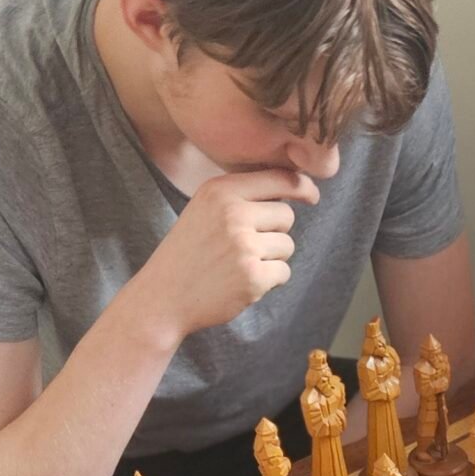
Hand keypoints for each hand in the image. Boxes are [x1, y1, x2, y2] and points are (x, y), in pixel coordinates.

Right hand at [126, 169, 320, 346]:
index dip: (302, 187)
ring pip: (287, 246)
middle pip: (286, 216)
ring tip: (240, 265)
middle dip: (275, 232)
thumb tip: (294, 187)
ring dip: (272, 258)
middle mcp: (233, 214)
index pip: (279, 178)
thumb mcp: (204, 209)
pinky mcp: (253, 277)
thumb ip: (240, 196)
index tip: (311, 196)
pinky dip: (269, 280)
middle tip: (246, 247)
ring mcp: (244, 246)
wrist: (163, 296)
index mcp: (220, 191)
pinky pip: (284, 273)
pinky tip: (243, 282)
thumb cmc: (188, 252)